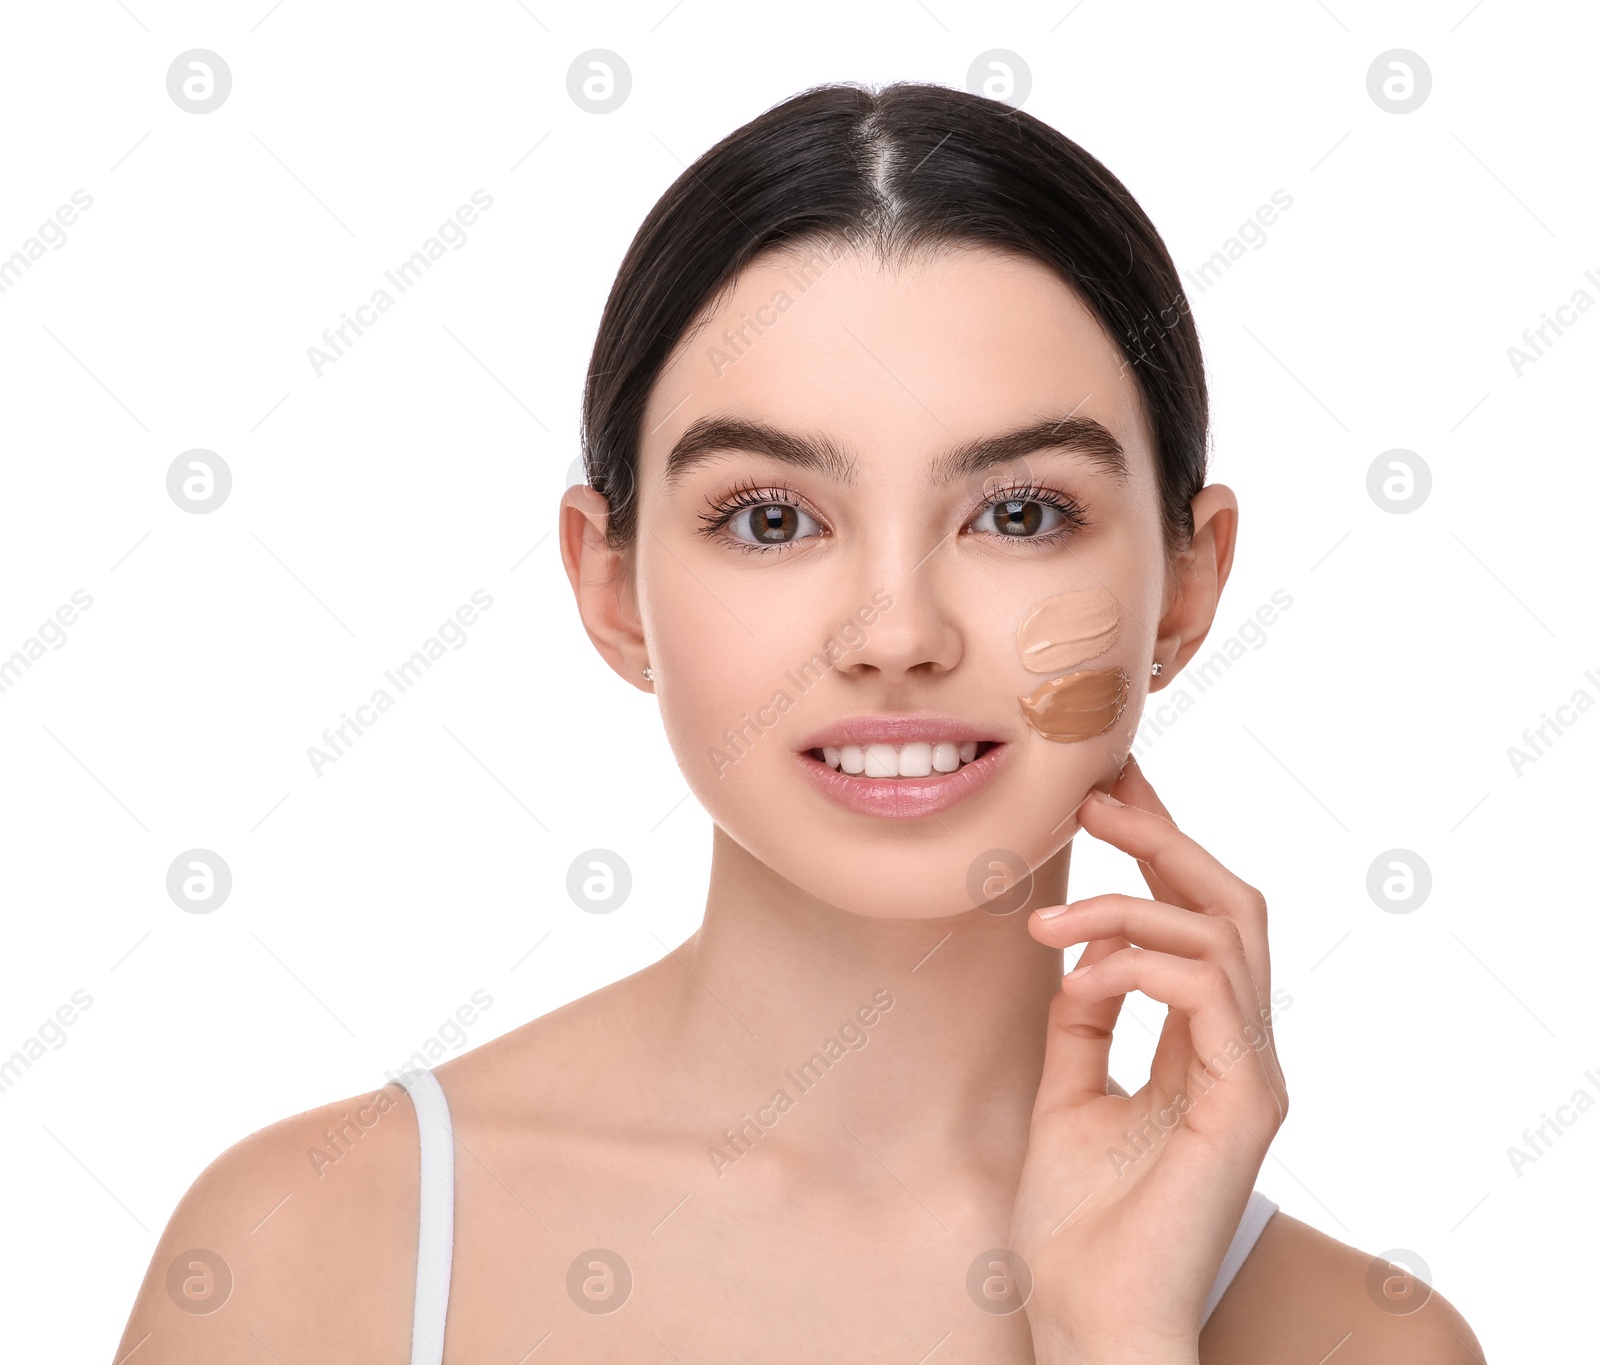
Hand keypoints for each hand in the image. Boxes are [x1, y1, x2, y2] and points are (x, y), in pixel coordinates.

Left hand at [1009, 754, 1287, 1364]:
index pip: (1197, 920)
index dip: (1161, 844)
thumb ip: (1082, 1024)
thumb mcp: (1065, 1095)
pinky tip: (1081, 973)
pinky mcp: (1246, 1104)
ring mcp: (1251, 1074)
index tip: (1108, 787)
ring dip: (1130, 904)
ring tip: (1050, 917)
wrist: (1090, 1319)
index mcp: (1202, 1046)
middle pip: (1232, 904)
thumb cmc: (1079, 1226)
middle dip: (1163, 837)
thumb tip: (1076, 955)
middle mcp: (1240, 1049)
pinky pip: (1208, 994)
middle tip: (1092, 797)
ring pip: (1225, 933)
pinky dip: (1140, 965)